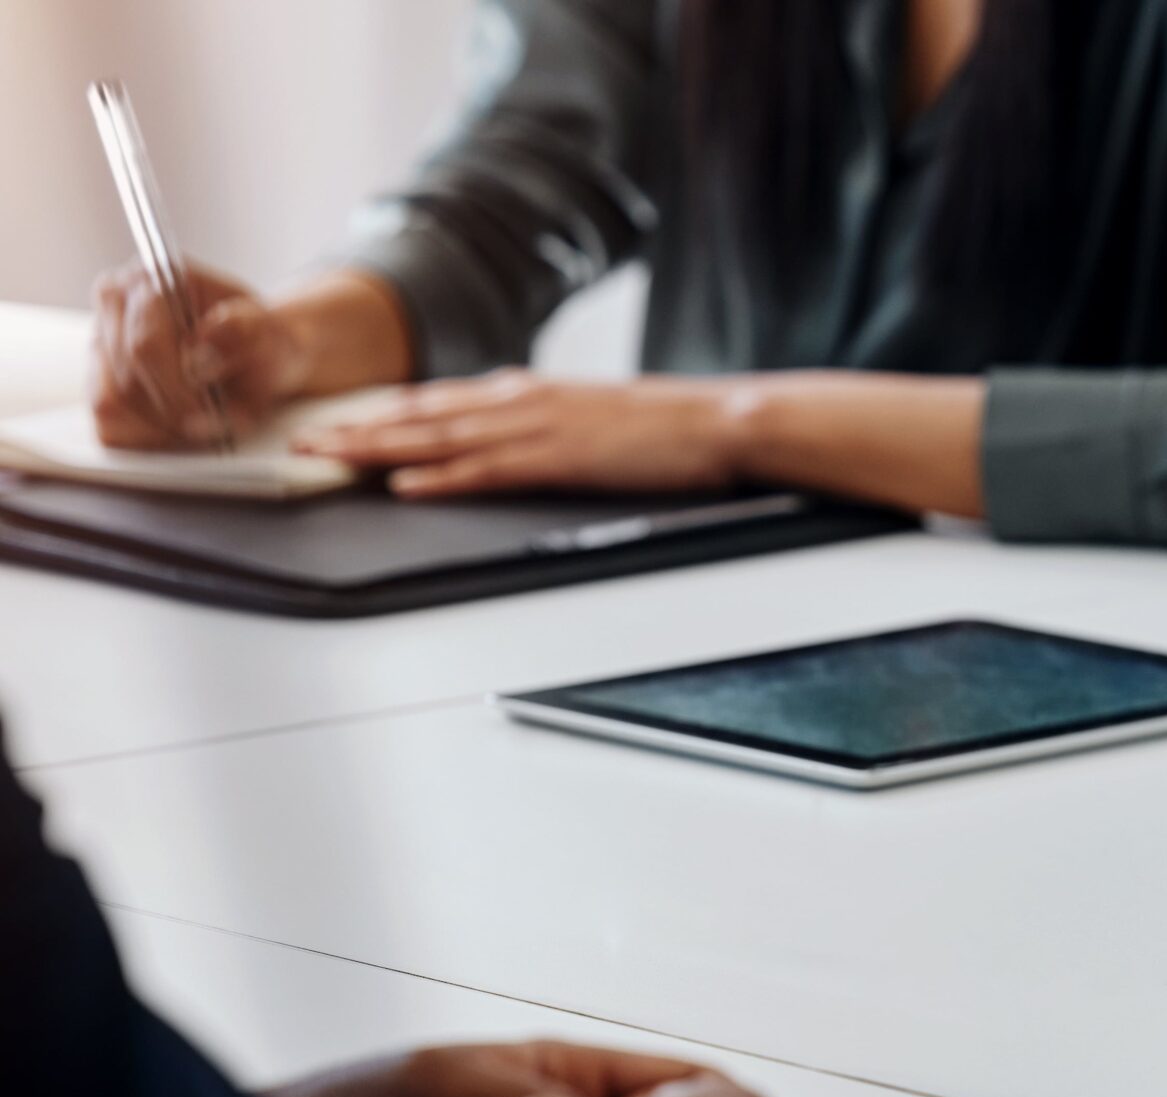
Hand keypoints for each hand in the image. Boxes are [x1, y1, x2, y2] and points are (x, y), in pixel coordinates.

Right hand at [90, 259, 312, 447]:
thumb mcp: (270, 334)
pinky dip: (144, 437)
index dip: (177, 391)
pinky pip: (107, 422)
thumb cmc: (261, 342)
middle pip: (126, 378)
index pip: (146, 343)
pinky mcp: (96, 375)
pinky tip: (179, 433)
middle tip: (215, 430)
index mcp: (154, 277)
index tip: (209, 418)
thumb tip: (208, 337)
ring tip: (203, 429)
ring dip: (160, 429)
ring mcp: (99, 338)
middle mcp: (116, 300)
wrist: (258, 354)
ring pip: (110, 403)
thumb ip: (245, 331)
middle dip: (174, 415)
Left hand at [298, 371, 741, 497]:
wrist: (715, 421)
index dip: (379, 414)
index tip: (333, 424)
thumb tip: (510, 444)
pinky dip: (442, 477)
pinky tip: (407, 484)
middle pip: (420, 416)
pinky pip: (488, 470)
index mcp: (525, 393)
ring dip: (378, 449)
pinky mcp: (559, 459)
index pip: (435, 401)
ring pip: (438, 438)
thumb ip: (542, 427)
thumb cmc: (662, 429)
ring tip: (329, 458)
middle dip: (356, 429)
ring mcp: (536, 428)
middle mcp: (519, 401)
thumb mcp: (589, 420)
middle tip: (301, 441)